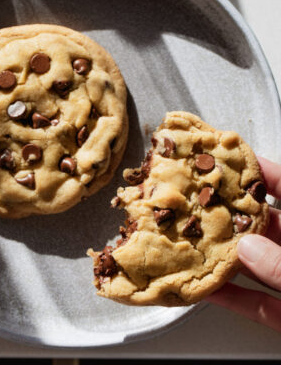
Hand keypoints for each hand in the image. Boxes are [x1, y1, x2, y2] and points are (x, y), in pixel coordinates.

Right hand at [206, 156, 280, 332]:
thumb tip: (249, 249)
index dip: (268, 174)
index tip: (237, 162)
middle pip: (271, 228)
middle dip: (236, 218)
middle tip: (205, 206)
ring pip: (260, 267)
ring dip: (228, 260)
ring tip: (197, 246)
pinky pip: (261, 306)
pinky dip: (236, 299)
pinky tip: (211, 291)